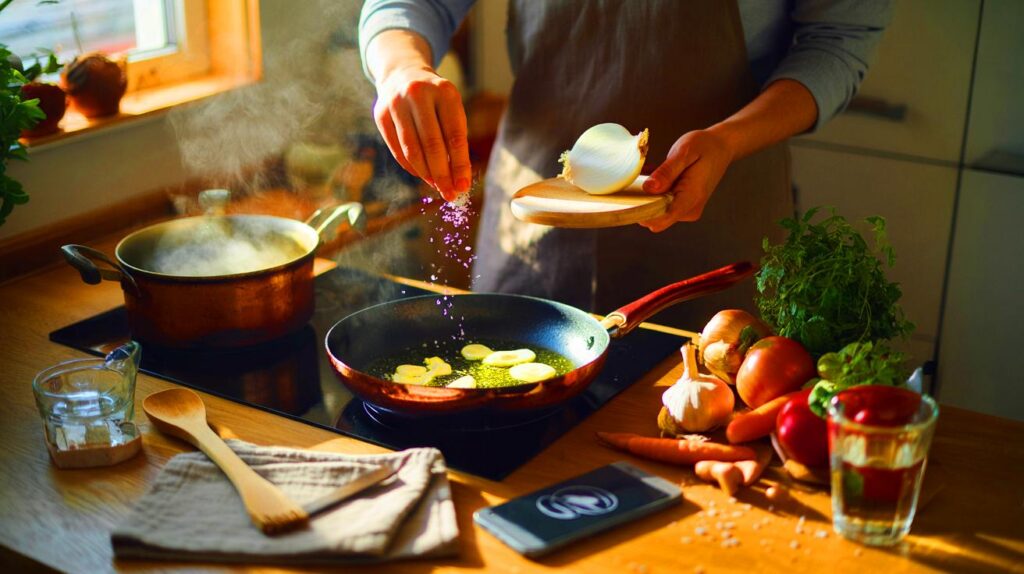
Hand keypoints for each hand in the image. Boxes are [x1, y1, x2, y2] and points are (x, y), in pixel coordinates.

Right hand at [373, 65, 471, 200]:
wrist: (403, 73)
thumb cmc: (435, 100)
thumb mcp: (451, 110)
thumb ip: (455, 140)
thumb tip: (457, 180)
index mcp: (445, 92)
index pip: (455, 136)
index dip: (460, 165)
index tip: (463, 187)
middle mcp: (419, 94)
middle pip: (432, 145)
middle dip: (442, 174)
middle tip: (449, 193)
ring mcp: (396, 103)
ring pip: (412, 149)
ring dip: (425, 173)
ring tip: (436, 185)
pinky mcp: (381, 114)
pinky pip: (397, 149)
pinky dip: (410, 166)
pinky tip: (420, 174)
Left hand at [639, 129, 734, 232]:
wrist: (721, 147)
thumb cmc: (704, 146)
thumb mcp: (684, 152)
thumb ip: (666, 172)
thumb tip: (649, 188)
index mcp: (691, 197)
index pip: (662, 218)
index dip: (642, 212)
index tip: (630, 199)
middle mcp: (690, 209)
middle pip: (657, 218)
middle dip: (644, 202)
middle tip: (644, 178)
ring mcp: (687, 210)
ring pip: (657, 213)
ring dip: (650, 196)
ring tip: (654, 174)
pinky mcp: (683, 206)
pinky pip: (662, 206)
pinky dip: (655, 194)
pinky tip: (658, 178)